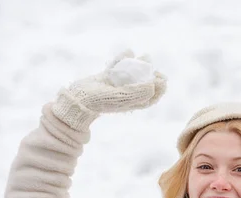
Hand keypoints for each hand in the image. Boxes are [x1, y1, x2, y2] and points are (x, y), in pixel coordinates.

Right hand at [52, 49, 166, 130]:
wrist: (78, 100)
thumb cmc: (100, 101)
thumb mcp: (121, 97)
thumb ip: (137, 93)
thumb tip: (153, 86)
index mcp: (131, 103)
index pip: (150, 97)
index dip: (158, 89)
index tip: (162, 79)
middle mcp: (125, 95)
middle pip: (141, 84)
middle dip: (150, 75)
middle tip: (154, 65)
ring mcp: (115, 86)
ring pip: (130, 74)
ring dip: (138, 65)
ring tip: (145, 56)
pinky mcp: (105, 78)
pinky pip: (116, 68)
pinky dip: (121, 60)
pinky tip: (128, 51)